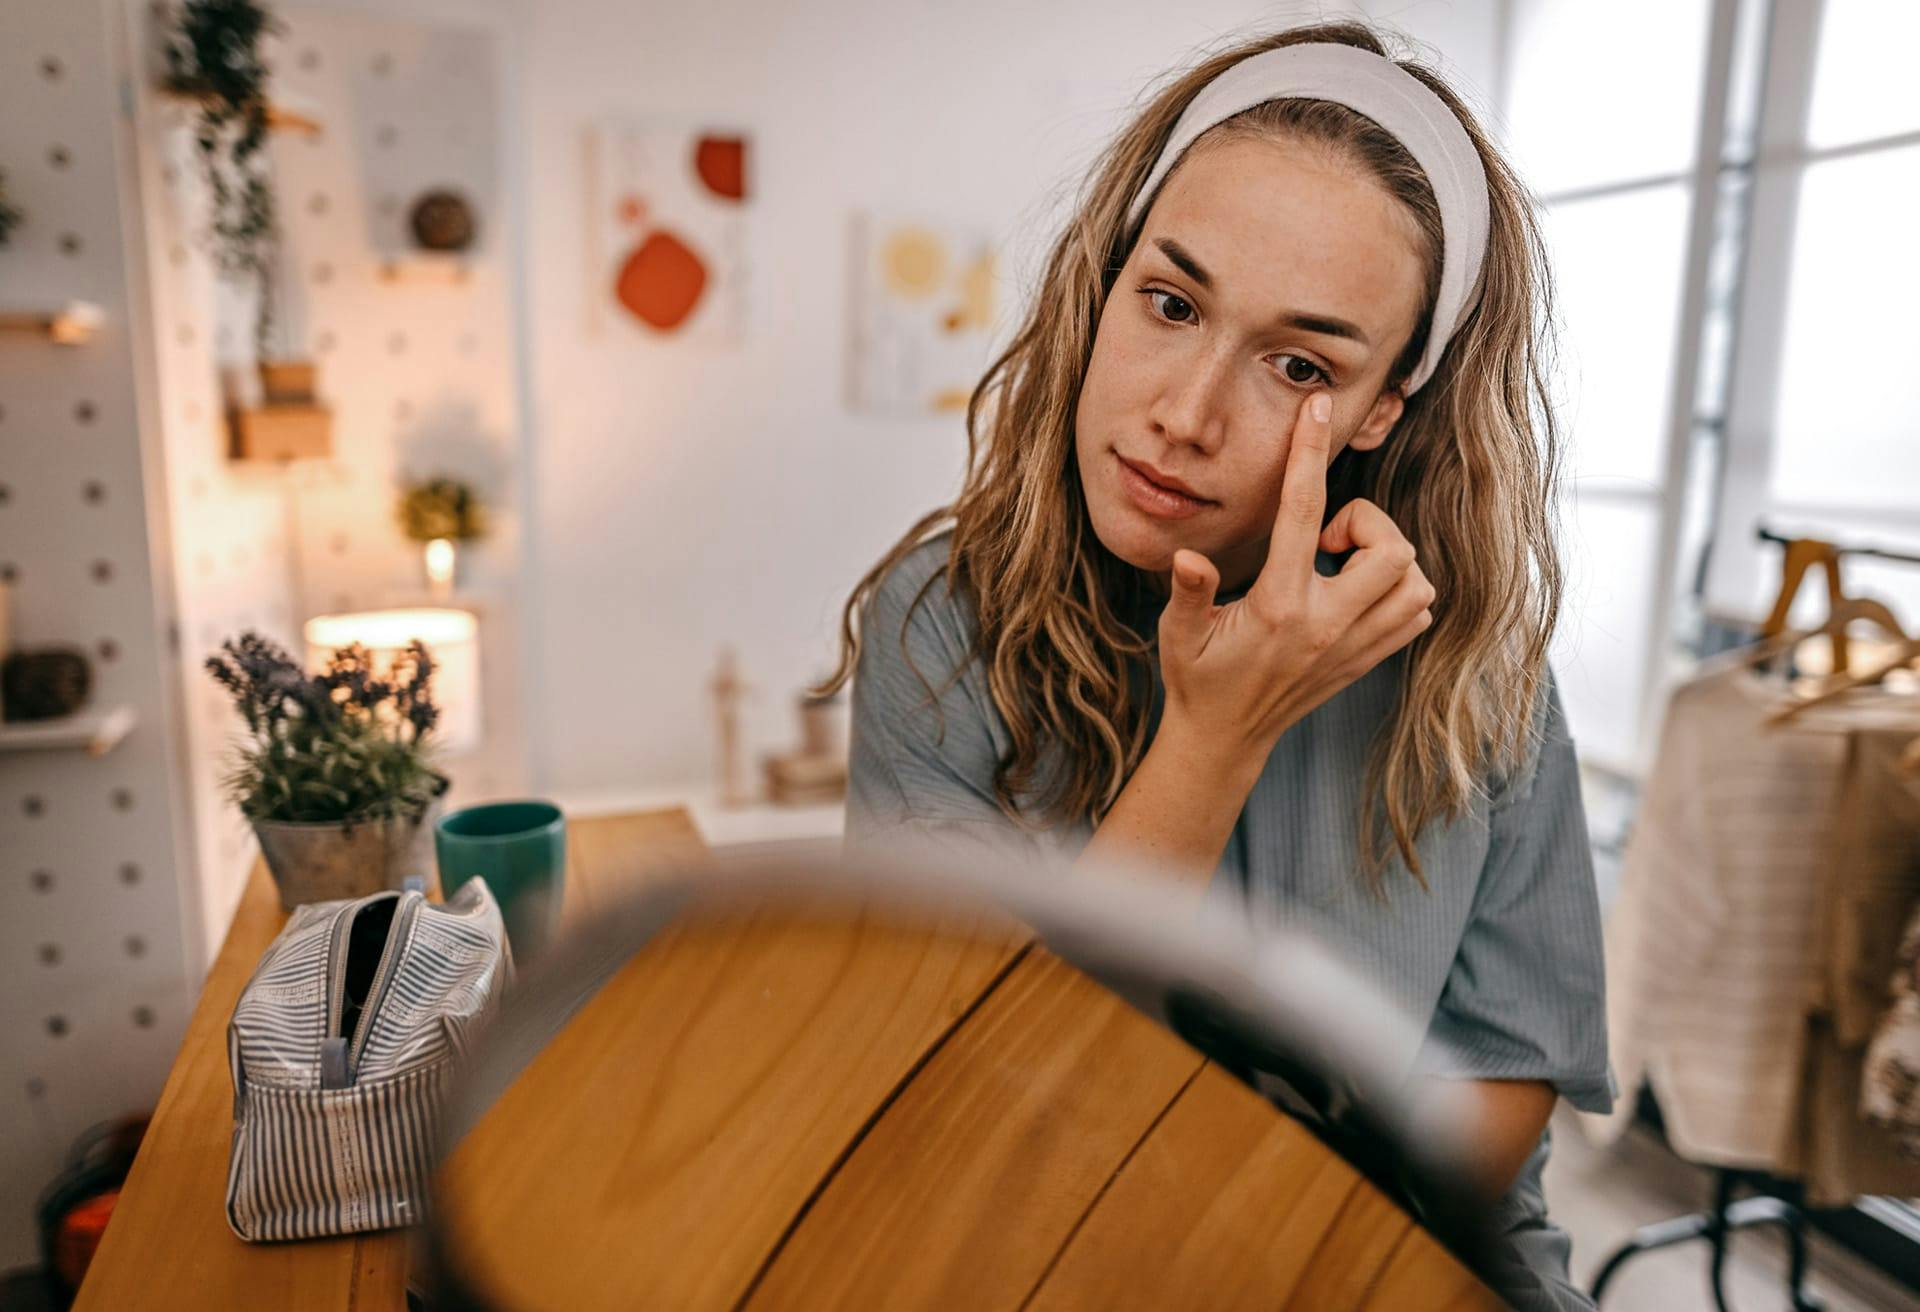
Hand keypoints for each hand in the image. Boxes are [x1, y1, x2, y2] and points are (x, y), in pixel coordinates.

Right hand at [1157, 390, 1435, 757]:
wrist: (1226, 739)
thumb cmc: (1197, 678)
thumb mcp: (1178, 633)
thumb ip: (1188, 591)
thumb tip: (1188, 556)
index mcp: (1279, 606)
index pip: (1303, 512)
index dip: (1309, 451)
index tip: (1317, 408)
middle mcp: (1326, 626)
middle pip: (1392, 549)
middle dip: (1366, 524)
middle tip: (1326, 539)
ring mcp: (1353, 647)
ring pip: (1414, 581)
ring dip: (1387, 559)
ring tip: (1343, 566)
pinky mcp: (1368, 660)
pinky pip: (1416, 612)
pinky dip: (1401, 590)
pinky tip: (1359, 590)